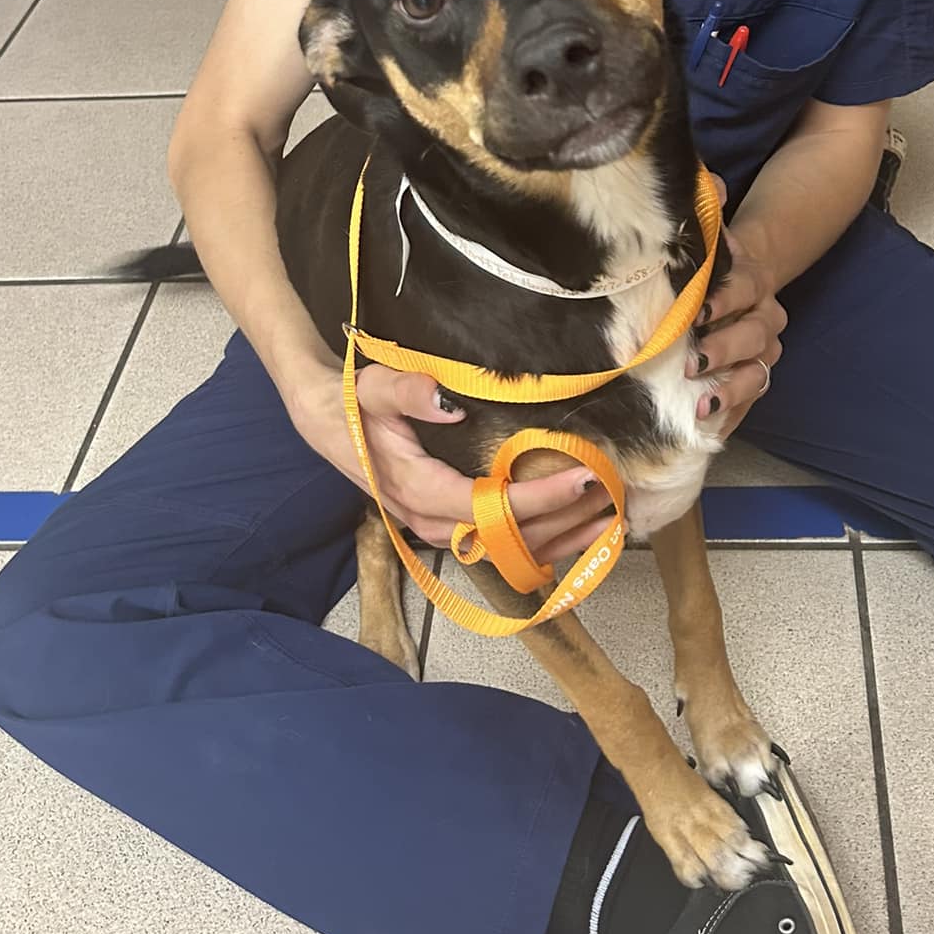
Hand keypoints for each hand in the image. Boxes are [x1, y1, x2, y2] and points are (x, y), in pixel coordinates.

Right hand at [284, 356, 617, 560]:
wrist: (322, 417)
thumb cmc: (350, 399)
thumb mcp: (371, 384)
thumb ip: (406, 392)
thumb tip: (447, 402)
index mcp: (414, 487)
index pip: (485, 506)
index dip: (536, 500)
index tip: (582, 479)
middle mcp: (426, 518)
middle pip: (502, 538)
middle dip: (559, 523)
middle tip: (611, 500)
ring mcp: (433, 526)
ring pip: (500, 549)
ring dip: (553, 539)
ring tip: (605, 523)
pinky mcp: (441, 523)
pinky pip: (492, 544)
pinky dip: (534, 541)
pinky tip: (570, 533)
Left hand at [689, 174, 786, 439]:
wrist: (743, 279)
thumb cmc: (714, 260)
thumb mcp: (709, 233)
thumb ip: (709, 209)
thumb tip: (711, 182)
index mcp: (752, 278)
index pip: (743, 287)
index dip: (725, 299)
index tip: (699, 310)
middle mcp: (765, 315)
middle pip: (754, 335)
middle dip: (725, 349)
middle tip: (693, 361)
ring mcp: (763, 350)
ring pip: (758, 372)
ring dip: (731, 389)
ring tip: (701, 404)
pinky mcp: (753, 376)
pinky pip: (748, 400)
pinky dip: (730, 414)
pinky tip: (708, 425)